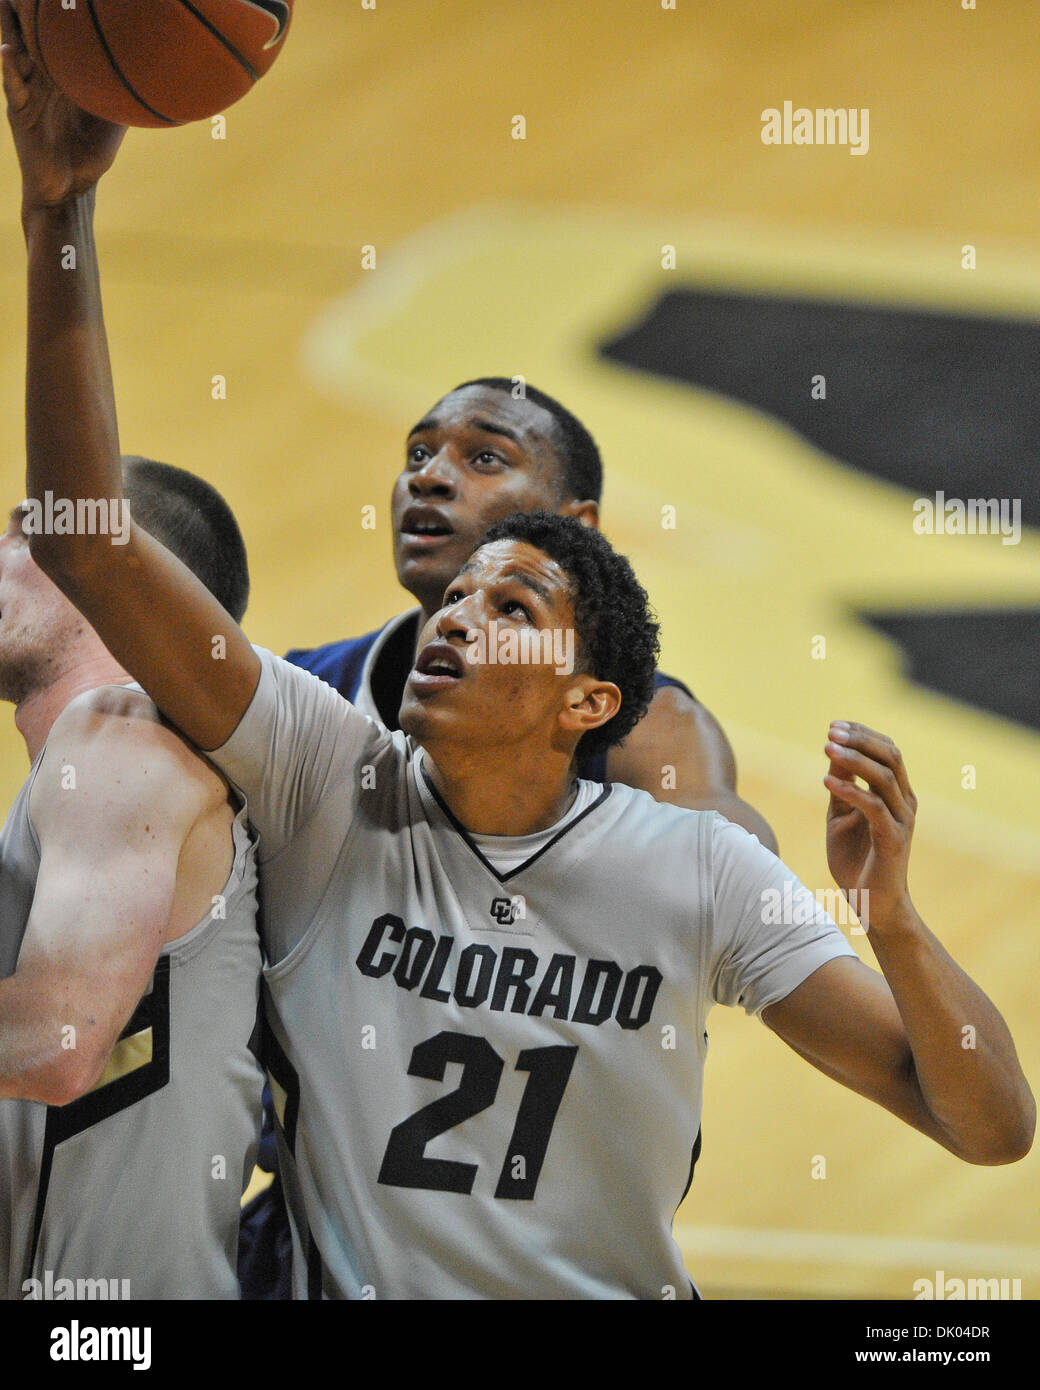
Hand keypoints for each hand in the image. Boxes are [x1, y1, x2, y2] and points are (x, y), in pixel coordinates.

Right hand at [1, 0, 124, 211]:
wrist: (71, 189)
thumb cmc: (91, 154)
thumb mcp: (113, 119)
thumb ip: (122, 94)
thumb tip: (152, 76)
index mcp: (64, 73)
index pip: (58, 35)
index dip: (56, 13)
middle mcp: (42, 76)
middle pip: (31, 32)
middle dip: (27, 8)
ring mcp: (28, 90)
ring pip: (15, 49)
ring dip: (9, 25)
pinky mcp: (19, 110)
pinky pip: (12, 85)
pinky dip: (9, 68)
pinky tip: (7, 52)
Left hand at [824, 721, 917, 929]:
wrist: (872, 905)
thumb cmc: (856, 861)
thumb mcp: (841, 816)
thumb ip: (841, 786)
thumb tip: (832, 752)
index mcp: (896, 794)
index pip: (887, 752)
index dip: (863, 734)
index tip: (834, 724)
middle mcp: (904, 802)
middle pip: (890, 757)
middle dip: (860, 739)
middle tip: (831, 731)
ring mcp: (902, 820)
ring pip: (884, 778)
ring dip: (854, 760)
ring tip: (827, 748)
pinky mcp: (893, 840)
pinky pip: (873, 808)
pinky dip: (850, 791)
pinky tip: (825, 782)